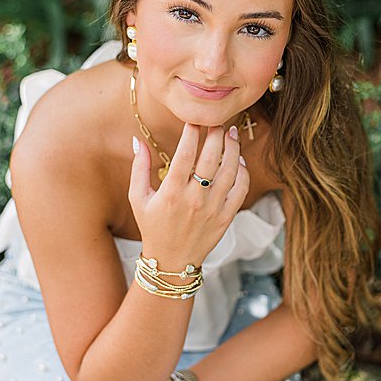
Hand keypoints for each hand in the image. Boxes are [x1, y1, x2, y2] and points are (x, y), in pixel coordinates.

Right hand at [130, 123, 248, 267]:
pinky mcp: (227, 216)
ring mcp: (213, 208)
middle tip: (217, 121)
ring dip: (232, 148)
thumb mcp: (137, 198)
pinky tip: (238, 159)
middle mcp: (194, 199)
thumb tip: (138, 140)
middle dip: (216, 135)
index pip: (185, 155)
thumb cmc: (152, 227)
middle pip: (211, 158)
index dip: (191, 134)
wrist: (172, 260)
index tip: (193, 120)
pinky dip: (243, 171)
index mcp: (171, 193)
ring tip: (231, 133)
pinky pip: (241, 189)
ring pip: (230, 170)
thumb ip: (139, 168)